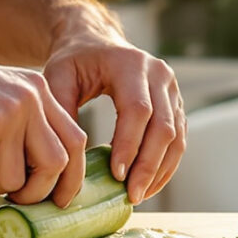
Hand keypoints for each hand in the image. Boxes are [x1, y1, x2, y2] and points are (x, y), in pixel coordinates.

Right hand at [0, 50, 85, 205]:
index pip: (76, 139)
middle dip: (35, 193)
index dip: (72, 176)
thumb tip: (45, 180)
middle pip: (56, 164)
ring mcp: (5, 116)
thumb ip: (23, 126)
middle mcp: (28, 99)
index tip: (61, 200)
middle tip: (10, 199)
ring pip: (14, 180)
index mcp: (36, 89)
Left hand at [42, 28, 184, 203]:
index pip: (138, 110)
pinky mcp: (176, 103)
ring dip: (160, 170)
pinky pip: (179, 139)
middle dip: (148, 165)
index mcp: (131, 63)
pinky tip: (149, 184)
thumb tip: (70, 157)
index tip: (116, 175)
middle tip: (131, 196)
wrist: (96, 41)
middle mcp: (159, 74)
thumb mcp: (58, 77)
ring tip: (140, 196)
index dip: (130, 145)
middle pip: (164, 126)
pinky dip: (166, 165)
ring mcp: (172, 88)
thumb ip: (62, 111)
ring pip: (176, 136)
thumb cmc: (74, 61)